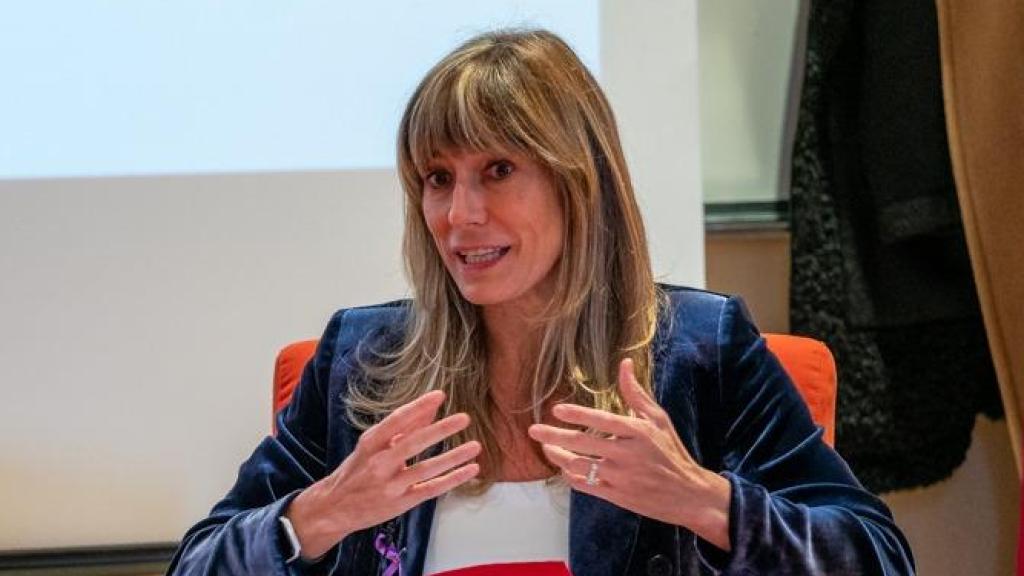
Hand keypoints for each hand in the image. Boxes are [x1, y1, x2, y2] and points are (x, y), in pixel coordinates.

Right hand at [286, 390, 480, 558]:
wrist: (333, 508)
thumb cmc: (358, 470)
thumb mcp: (374, 445)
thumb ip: (404, 427)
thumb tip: (431, 407)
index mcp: (371, 443)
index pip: (396, 420)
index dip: (418, 407)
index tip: (439, 395)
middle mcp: (379, 463)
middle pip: (412, 443)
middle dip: (440, 430)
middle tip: (464, 418)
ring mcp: (390, 485)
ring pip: (425, 469)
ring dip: (453, 457)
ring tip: (475, 445)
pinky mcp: (400, 503)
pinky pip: (431, 489)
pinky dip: (452, 479)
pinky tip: (470, 470)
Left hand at [527, 359, 731, 550]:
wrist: (688, 494)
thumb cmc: (671, 451)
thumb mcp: (658, 418)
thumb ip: (636, 393)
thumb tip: (624, 363)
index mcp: (638, 432)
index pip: (603, 420)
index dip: (578, 414)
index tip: (556, 410)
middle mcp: (627, 454)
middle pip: (583, 444)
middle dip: (554, 436)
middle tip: (533, 430)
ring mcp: (621, 477)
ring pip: (580, 466)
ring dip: (558, 457)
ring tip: (547, 447)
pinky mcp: (617, 495)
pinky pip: (586, 486)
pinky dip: (571, 477)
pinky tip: (564, 468)